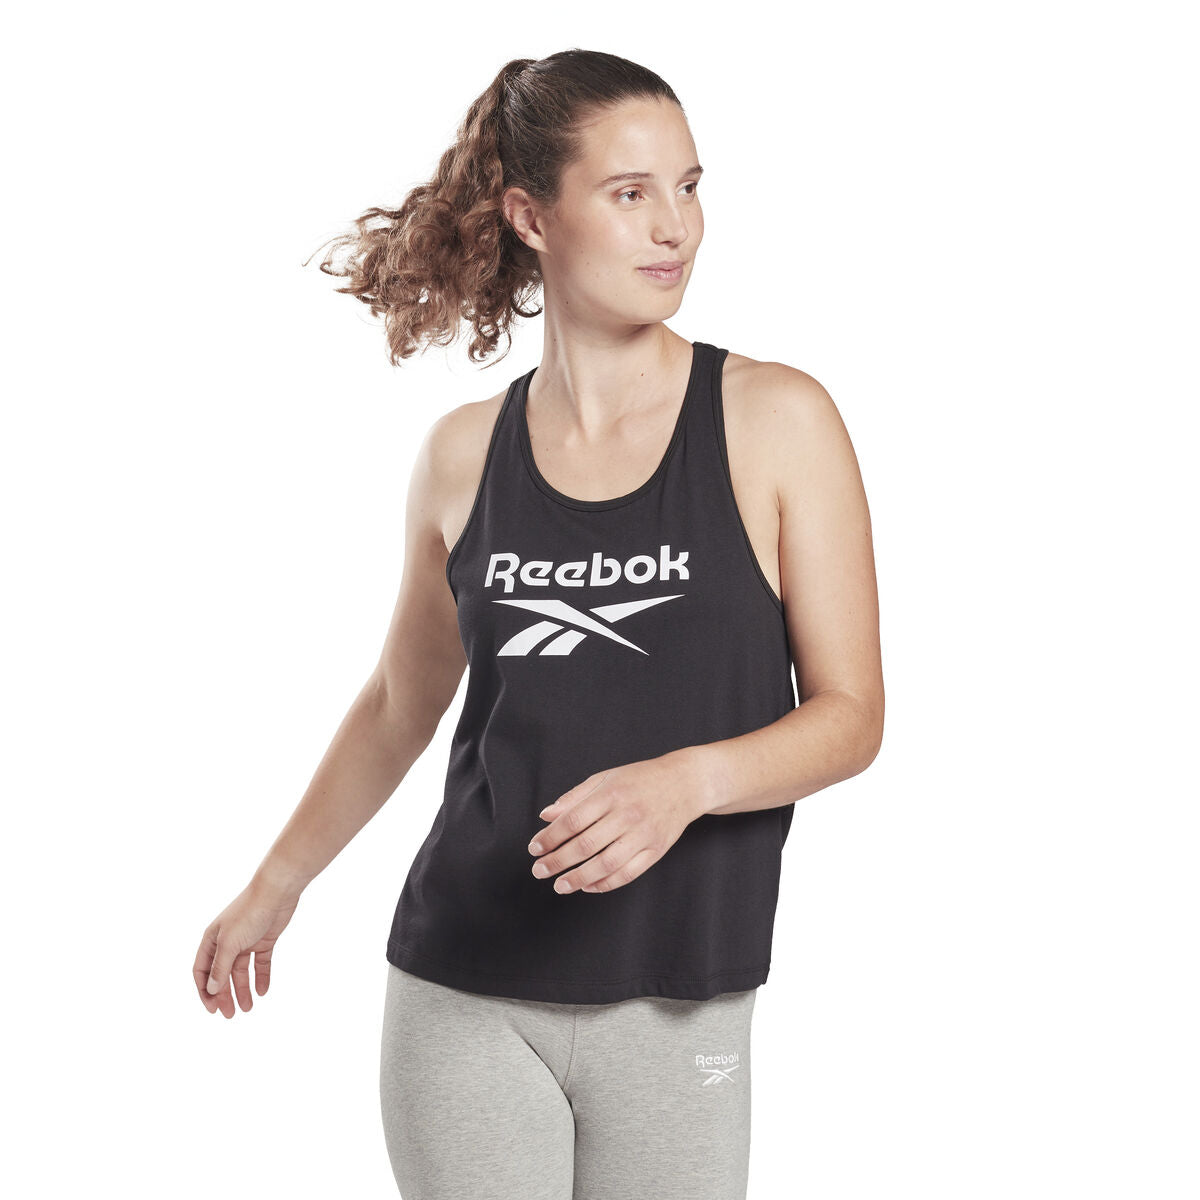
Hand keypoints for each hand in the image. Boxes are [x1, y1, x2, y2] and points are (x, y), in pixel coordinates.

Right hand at [192, 878, 301, 1018]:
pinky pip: (261, 963)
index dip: (205, 992)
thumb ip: (220, 967)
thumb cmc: (249, 912)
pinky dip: (261, 977)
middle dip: (224, 995)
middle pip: (222, 974)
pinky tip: (262, 991)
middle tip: (231, 1015)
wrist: (277, 892)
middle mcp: (227, 941)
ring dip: (243, 989)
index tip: (213, 1010)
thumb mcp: (230, 943)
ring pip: (241, 971)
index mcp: (212, 940)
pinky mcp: (264, 940)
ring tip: (248, 1008)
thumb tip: (212, 990)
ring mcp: (246, 941)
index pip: (202, 971)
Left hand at [527, 752, 706, 894]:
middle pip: (586, 845)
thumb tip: (546, 816)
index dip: (550, 837)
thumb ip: (575, 797)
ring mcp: (643, 835)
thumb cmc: (640, 779)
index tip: (534, 849)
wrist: (684, 783)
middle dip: (558, 861)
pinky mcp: (656, 851)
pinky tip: (587, 886)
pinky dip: (605, 884)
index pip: (573, 820)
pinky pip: (627, 874)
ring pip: (606, 864)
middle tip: (539, 871)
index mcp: (612, 794)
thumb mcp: (606, 778)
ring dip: (578, 879)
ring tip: (560, 885)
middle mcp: (627, 815)